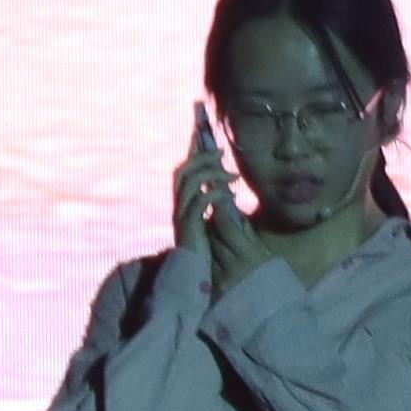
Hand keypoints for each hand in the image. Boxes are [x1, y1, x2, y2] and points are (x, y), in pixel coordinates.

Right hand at [171, 108, 263, 295]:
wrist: (198, 281)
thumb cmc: (210, 255)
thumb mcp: (216, 227)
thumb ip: (218, 209)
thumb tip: (229, 193)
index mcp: (185, 205)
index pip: (186, 171)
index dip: (192, 150)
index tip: (200, 129)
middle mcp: (179, 208)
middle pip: (182, 171)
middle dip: (200, 156)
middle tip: (221, 151)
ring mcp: (181, 217)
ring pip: (188, 181)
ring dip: (209, 172)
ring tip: (231, 174)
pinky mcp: (189, 228)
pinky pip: (199, 201)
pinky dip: (214, 192)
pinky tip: (228, 194)